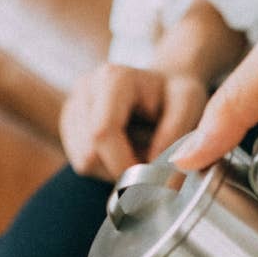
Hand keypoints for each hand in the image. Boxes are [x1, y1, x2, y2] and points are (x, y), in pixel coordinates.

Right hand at [59, 62, 207, 180]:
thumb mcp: (189, 104)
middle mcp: (84, 89)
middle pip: (90, 153)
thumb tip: (151, 165)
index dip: (123, 164)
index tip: (148, 178)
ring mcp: (72, 107)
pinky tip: (121, 150)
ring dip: (113, 168)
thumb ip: (176, 132)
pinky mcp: (68, 126)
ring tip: (136, 150)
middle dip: (120, 168)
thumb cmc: (175, 95)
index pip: (102, 133)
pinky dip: (104, 167)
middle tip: (148, 160)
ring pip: (84, 162)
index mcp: (112, 79)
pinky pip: (81, 163)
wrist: (162, 87)